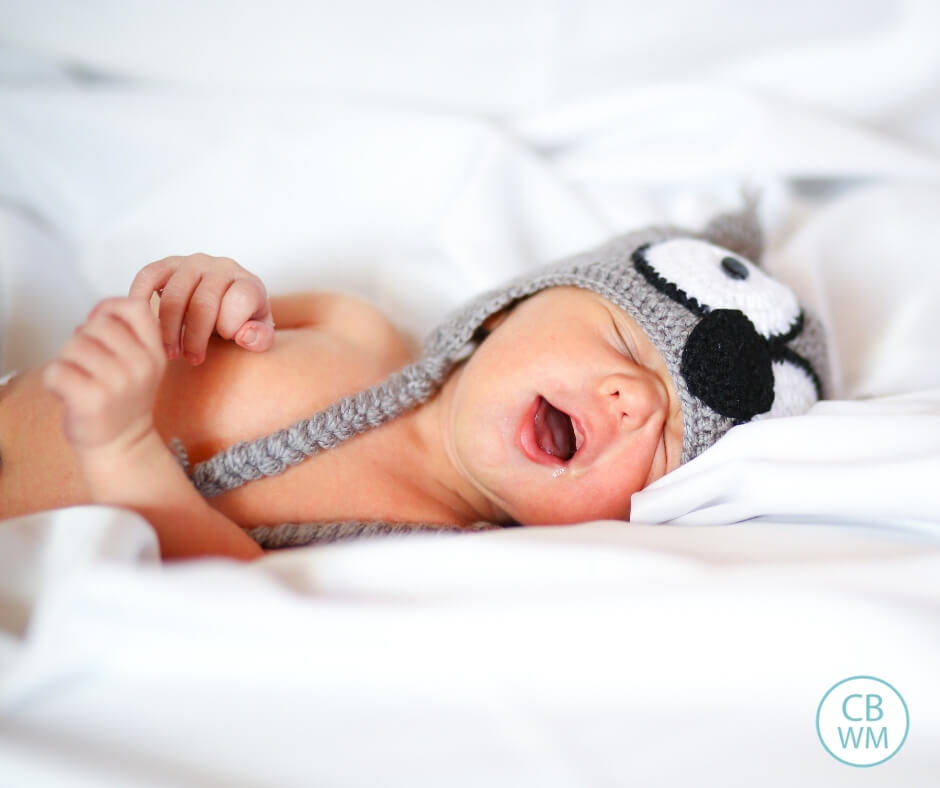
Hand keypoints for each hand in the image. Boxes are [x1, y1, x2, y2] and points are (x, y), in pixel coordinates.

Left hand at [43, 298, 165, 452]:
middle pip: (97, 324)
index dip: (110, 309)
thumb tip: (97, 310)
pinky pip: (57, 370)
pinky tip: (69, 393)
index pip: (134, 307)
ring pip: (73, 345)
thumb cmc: (122, 403)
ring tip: (81, 380)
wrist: (122, 447)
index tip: (100, 327)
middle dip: (84, 340)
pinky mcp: (93, 399)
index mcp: (155, 354)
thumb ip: (125, 333)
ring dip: (68, 361)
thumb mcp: (139, 364)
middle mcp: (141, 366)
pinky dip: (54, 382)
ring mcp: (119, 383)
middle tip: (90, 365)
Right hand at [129, 253, 274, 364]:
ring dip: (169, 329)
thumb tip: (243, 336)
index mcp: (248, 283)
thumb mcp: (259, 334)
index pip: (240, 300)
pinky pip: (148, 276)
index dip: (230, 327)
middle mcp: (222, 267)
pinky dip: (141, 300)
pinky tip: (144, 325)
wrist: (227, 301)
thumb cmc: (243, 322)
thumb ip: (260, 338)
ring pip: (174, 295)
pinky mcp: (168, 264)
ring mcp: (193, 263)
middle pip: (203, 303)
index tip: (224, 342)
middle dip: (195, 337)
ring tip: (171, 352)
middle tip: (192, 359)